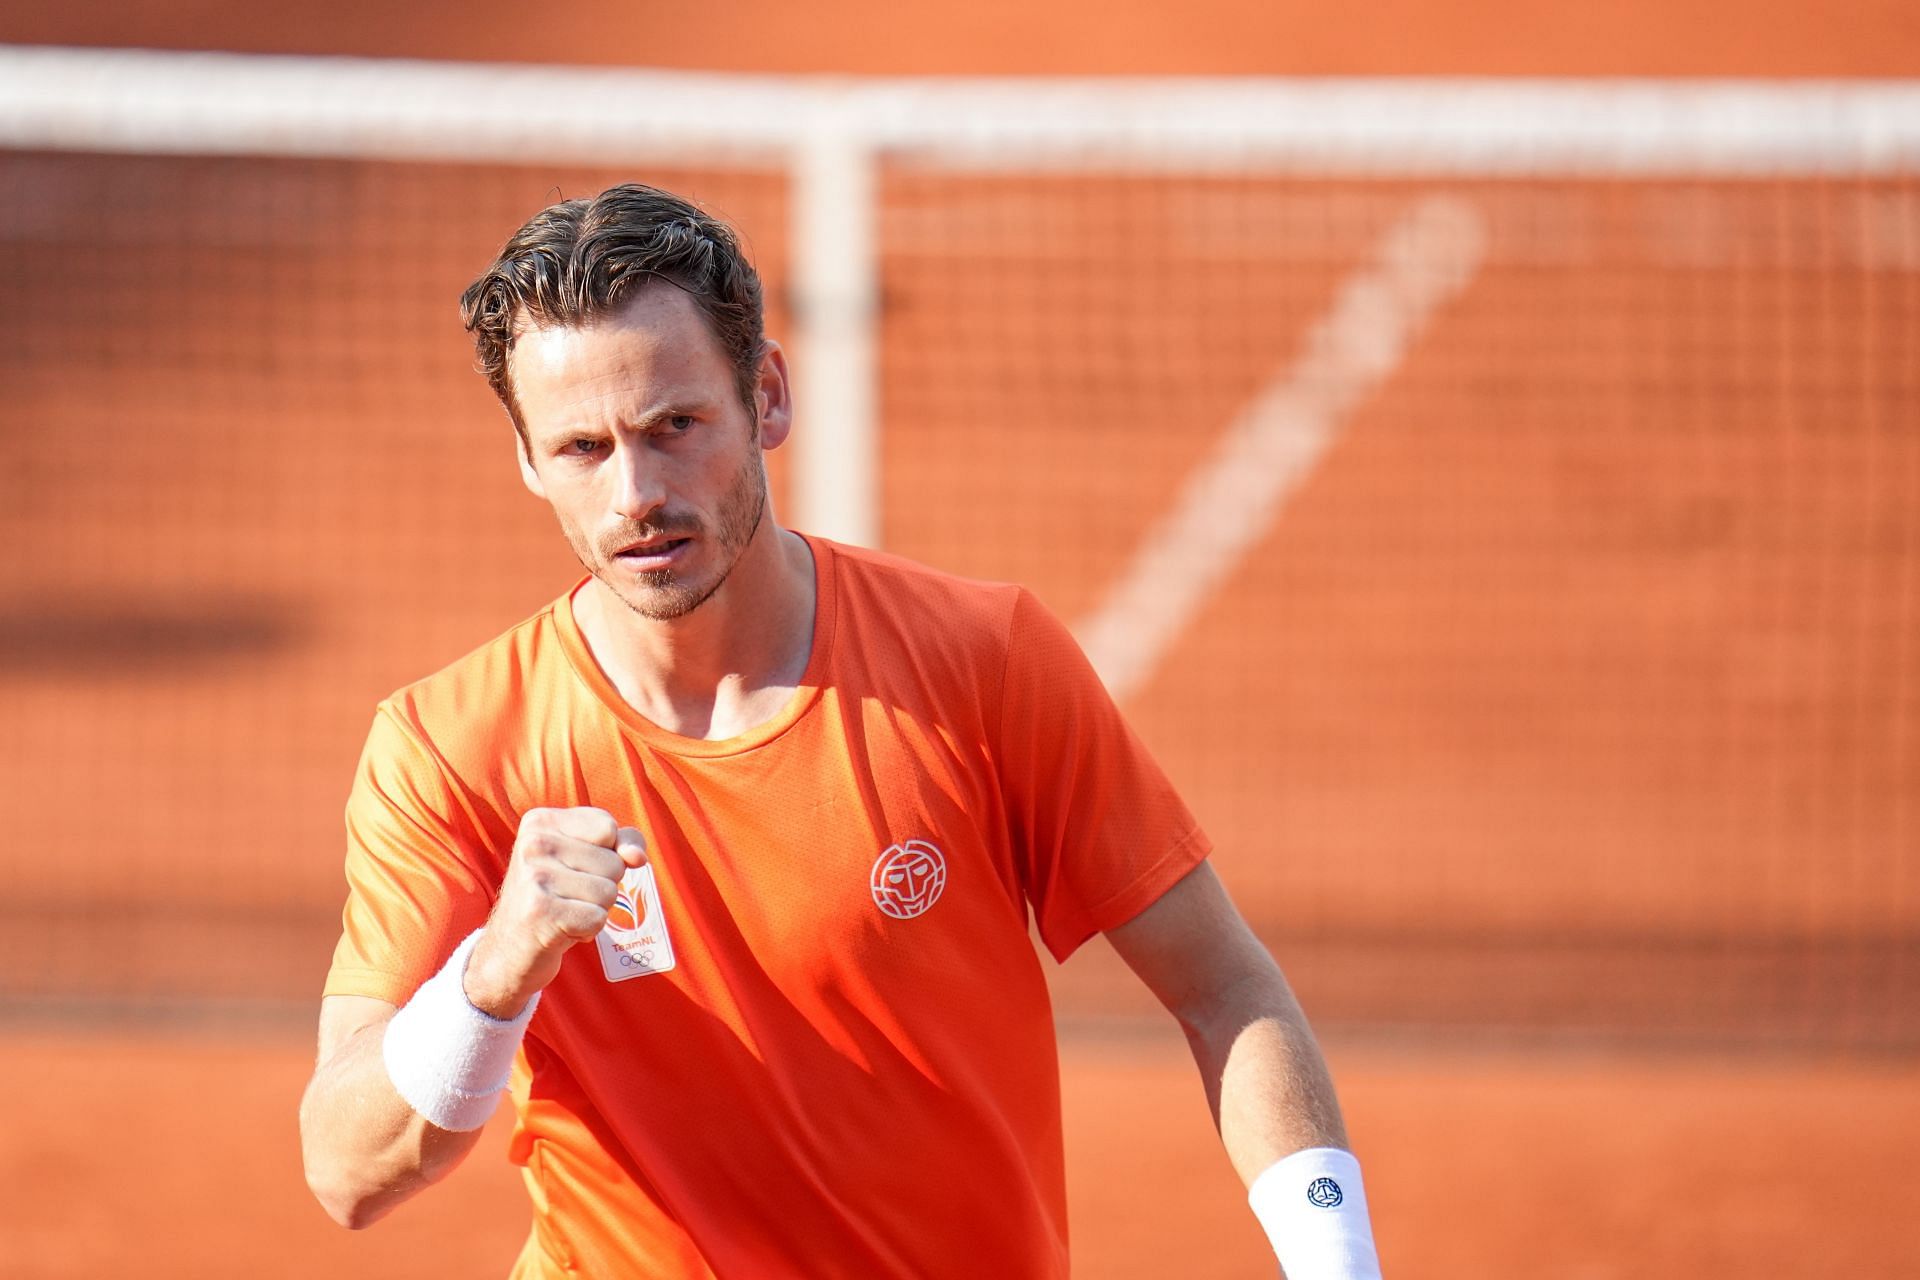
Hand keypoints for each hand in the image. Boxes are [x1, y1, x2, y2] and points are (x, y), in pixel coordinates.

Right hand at [465, 807, 647, 1016]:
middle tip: (567, 896)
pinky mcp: (541, 912)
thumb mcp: (585, 857)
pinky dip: (587, 930)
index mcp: (540, 821)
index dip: (608, 854)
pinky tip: (561, 929)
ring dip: (595, 909)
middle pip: (614, 863)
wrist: (509, 950)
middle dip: (602, 885)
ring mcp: (535, 877)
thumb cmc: (555, 897)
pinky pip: (598, 918)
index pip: (608, 827)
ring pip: (609, 892)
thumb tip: (637, 857)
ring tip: (565, 911)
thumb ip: (622, 842)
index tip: (576, 867)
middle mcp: (534, 843)